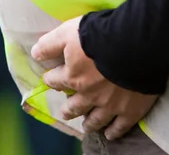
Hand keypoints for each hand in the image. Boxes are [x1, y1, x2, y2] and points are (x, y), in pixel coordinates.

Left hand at [31, 18, 157, 140]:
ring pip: (96, 119)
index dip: (52, 79)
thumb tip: (35, 53)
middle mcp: (89, 95)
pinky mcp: (131, 110)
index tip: (51, 80)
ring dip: (89, 123)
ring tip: (86, 126)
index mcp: (73, 77)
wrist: (133, 45)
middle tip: (65, 112)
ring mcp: (110, 105)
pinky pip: (120, 126)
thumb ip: (50, 44)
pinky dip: (114, 132)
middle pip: (75, 105)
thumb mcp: (67, 33)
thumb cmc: (97, 36)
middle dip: (69, 108)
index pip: (57, 81)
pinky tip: (110, 134)